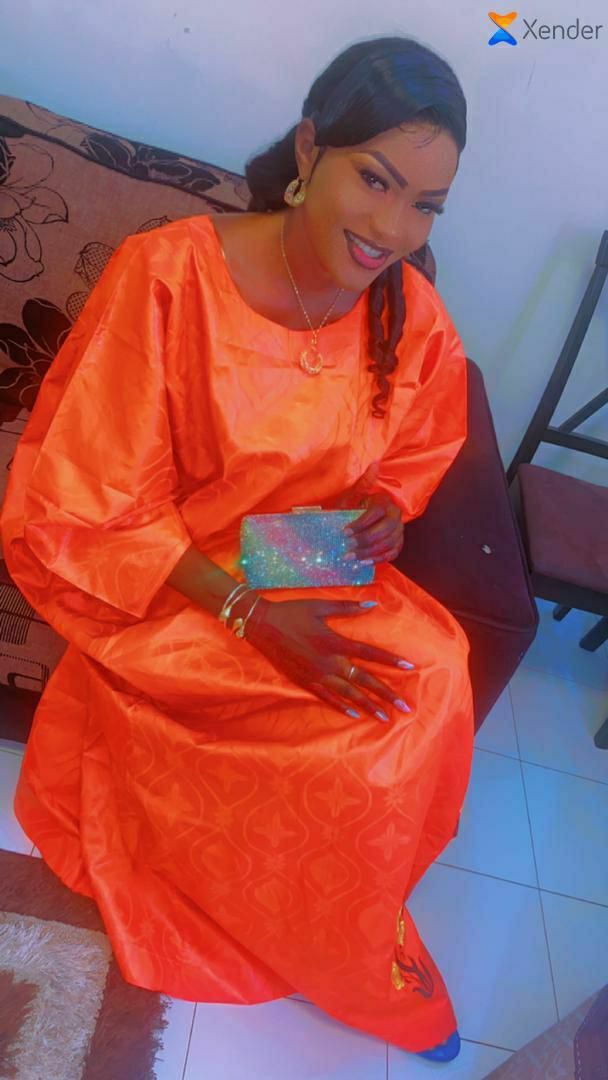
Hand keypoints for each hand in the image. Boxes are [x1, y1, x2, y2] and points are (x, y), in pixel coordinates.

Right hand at [244, 596, 413, 722]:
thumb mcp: (320, 607)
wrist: (261, 626)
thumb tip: (372, 604)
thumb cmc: (292, 612)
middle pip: (364, 681)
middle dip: (386, 694)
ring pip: (348, 694)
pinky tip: (355, 714)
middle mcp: (329, 662)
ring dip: (369, 706)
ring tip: (385, 716)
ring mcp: (317, 675)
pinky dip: (342, 706)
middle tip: (405, 708)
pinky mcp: (305, 682)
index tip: (409, 667)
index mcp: (335, 642)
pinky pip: (327, 697)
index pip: (369, 653)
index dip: (390, 660)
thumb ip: (347, 608)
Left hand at [336, 462, 404, 564]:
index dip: (360, 524)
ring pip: (387, 544)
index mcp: (385, 502)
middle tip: (347, 548)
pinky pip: (391, 554)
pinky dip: (378, 559)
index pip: (375, 514)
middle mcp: (396, 516)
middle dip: (364, 541)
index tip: (344, 532)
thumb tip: (374, 463)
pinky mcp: (398, 543)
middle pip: (384, 531)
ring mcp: (399, 531)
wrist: (366, 520)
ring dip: (368, 553)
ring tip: (351, 558)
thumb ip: (363, 482)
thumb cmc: (356, 506)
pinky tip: (364, 563)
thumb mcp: (355, 495)